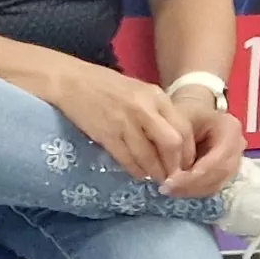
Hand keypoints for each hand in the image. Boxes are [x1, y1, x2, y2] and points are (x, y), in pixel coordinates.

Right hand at [37, 61, 194, 186]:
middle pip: (172, 144)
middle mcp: (144, 109)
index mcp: (156, 96)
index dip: (188, 151)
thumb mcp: (139, 91)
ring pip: (149, 155)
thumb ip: (156, 111)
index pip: (184, 128)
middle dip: (175, 164)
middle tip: (173, 175)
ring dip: (155, 171)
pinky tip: (138, 174)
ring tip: (156, 178)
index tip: (186, 163)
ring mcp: (124, 122)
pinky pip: (127, 159)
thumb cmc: (106, 85)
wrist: (71, 81)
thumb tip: (172, 140)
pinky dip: (135, 170)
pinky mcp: (106, 134)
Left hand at [159, 91, 245, 199]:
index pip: (217, 159)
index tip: (171, 182)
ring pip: (216, 184)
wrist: (193, 113)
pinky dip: (194, 191)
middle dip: (192, 185)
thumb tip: (174, 172)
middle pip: (219, 175)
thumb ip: (178, 143)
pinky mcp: (226, 171)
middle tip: (167, 189)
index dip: (195, 175)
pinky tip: (176, 189)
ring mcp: (235, 160)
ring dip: (192, 190)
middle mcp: (238, 145)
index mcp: (230, 128)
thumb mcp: (178, 119)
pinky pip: (212, 186)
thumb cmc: (184, 113)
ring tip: (169, 190)